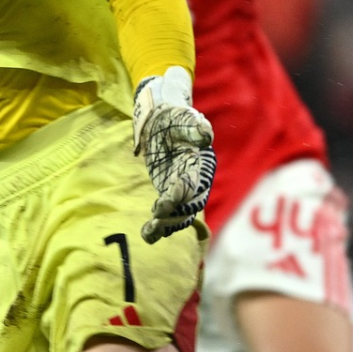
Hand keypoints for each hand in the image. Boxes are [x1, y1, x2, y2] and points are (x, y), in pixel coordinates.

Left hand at [132, 66, 215, 241]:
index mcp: (201, 164)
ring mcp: (181, 189)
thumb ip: (195, 127)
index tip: (167, 200)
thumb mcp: (184, 117)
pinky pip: (167, 213)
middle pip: (188, 205)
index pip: (195, 183)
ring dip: (166, 225)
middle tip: (157, 220)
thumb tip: (205, 135)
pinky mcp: (168, 193)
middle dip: (174, 215)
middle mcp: (194, 181)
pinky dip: (158, 224)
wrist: (162, 122)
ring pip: (179, 214)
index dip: (183, 193)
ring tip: (149, 233)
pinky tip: (147, 233)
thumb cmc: (175, 117)